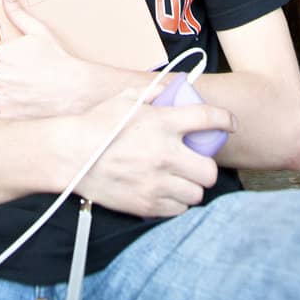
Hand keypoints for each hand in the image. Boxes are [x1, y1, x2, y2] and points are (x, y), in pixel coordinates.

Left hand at [0, 0, 103, 118]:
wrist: (74, 89)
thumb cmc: (58, 59)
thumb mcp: (39, 32)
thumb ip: (18, 14)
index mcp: (2, 52)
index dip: (14, 56)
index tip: (28, 60)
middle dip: (12, 73)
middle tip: (32, 74)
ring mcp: (2, 96)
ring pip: (2, 91)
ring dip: (13, 90)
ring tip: (33, 88)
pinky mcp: (7, 113)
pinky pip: (6, 109)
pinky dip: (15, 107)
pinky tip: (31, 100)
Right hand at [70, 91, 235, 219]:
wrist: (69, 155)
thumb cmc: (97, 124)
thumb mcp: (126, 98)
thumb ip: (155, 93)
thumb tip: (175, 89)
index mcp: (162, 123)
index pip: (208, 119)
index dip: (226, 120)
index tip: (230, 124)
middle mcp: (164, 154)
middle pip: (209, 170)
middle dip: (206, 166)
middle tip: (196, 162)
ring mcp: (156, 183)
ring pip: (196, 194)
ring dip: (192, 186)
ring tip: (180, 179)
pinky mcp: (146, 205)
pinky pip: (178, 210)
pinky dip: (176, 203)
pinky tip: (165, 191)